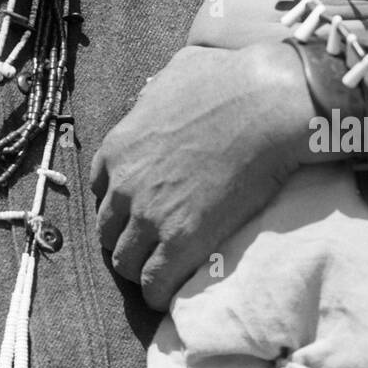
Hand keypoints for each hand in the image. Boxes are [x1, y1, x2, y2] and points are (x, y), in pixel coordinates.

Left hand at [90, 43, 311, 309]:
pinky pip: (154, 285)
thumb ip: (156, 92)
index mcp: (119, 146)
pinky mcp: (182, 241)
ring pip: (124, 262)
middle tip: (153, 243)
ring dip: (140, 269)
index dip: (122, 202)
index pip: (100, 189)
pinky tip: (171, 295)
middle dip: (126, 237)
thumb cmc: (230, 79)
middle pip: (107, 229)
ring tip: (163, 271)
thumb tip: (157, 93)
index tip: (142, 208)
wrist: (267, 104)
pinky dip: (158, 295)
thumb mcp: (174, 72)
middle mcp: (125, 184)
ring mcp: (150, 215)